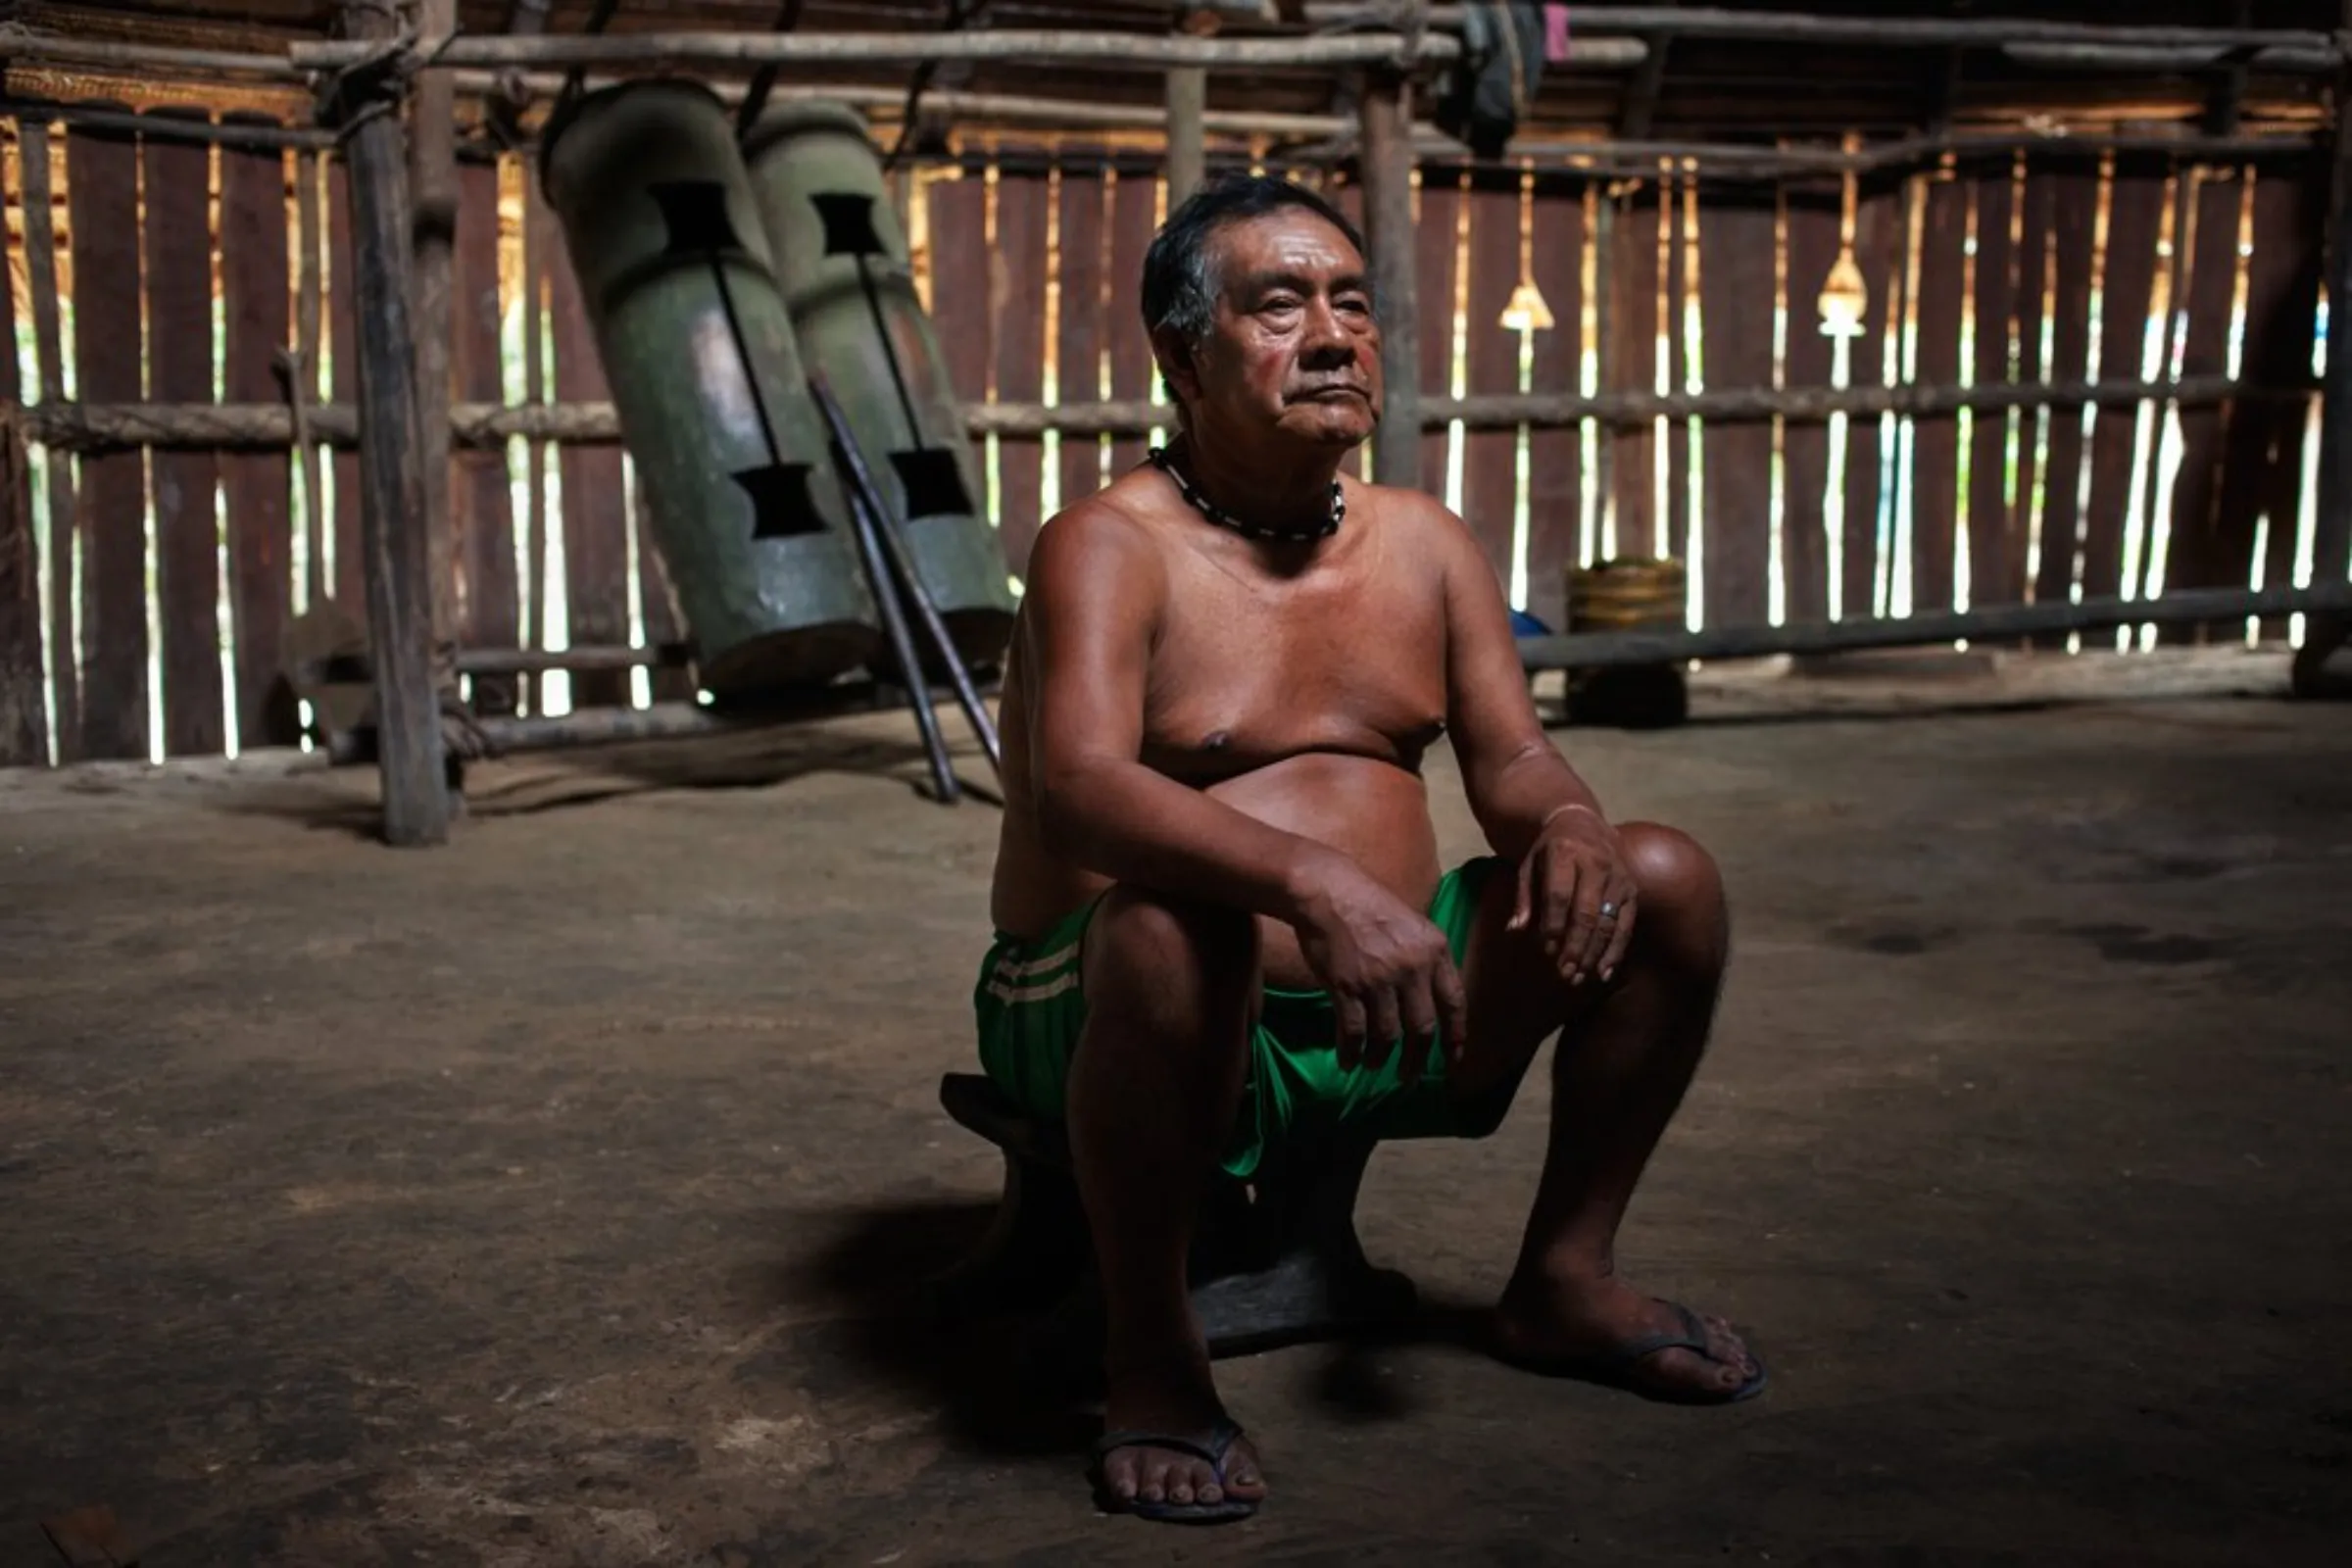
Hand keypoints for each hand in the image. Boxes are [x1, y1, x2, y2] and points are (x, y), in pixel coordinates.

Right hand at [1290, 852, 1469, 1084]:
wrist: (1328, 892)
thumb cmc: (1370, 906)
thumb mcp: (1413, 925)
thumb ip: (1426, 960)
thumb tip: (1432, 999)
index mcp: (1435, 951)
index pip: (1455, 1003)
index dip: (1456, 1037)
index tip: (1453, 1059)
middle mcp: (1412, 969)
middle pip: (1423, 1028)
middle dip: (1417, 1060)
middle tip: (1408, 1077)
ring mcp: (1379, 979)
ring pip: (1387, 1035)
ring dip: (1381, 1058)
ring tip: (1375, 1066)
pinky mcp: (1348, 987)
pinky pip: (1354, 1031)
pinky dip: (1351, 1052)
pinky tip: (1348, 1061)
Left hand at [1510, 804, 1635, 985]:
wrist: (1583, 823)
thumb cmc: (1550, 851)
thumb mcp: (1529, 864)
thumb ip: (1523, 897)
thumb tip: (1514, 930)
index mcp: (1566, 852)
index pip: (1559, 894)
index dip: (1553, 924)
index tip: (1545, 950)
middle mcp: (1597, 863)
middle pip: (1586, 912)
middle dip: (1575, 946)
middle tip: (1563, 974)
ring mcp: (1618, 877)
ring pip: (1608, 922)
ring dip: (1593, 954)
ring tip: (1578, 978)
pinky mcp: (1631, 890)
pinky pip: (1626, 925)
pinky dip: (1615, 951)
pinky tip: (1603, 973)